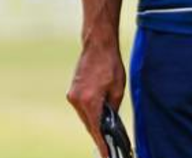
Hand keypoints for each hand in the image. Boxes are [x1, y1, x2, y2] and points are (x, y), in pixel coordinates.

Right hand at [67, 39, 124, 157]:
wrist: (97, 45)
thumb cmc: (110, 65)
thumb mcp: (118, 89)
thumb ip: (112, 109)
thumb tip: (110, 122)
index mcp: (89, 101)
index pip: (95, 130)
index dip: (101, 145)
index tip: (106, 155)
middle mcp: (77, 100)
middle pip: (89, 124)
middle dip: (98, 135)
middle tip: (109, 148)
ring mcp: (73, 95)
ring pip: (85, 117)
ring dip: (94, 124)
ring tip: (105, 134)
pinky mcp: (72, 91)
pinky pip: (82, 109)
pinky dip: (90, 114)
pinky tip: (98, 118)